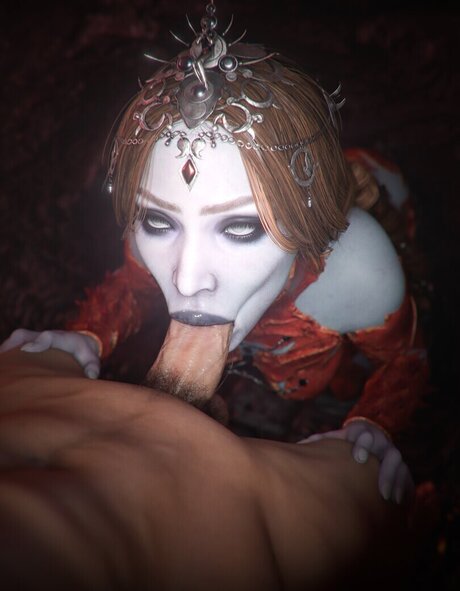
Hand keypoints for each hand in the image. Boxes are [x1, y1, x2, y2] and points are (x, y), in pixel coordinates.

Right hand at [0, 328, 100, 378]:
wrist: (80, 342)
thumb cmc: (84, 353)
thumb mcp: (91, 358)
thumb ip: (93, 366)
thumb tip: (92, 376)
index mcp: (61, 338)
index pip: (48, 337)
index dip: (38, 342)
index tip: (26, 349)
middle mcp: (44, 335)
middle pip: (23, 335)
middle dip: (11, 345)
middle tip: (4, 362)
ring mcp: (34, 337)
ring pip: (16, 339)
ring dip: (6, 350)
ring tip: (2, 368)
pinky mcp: (28, 342)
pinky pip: (13, 344)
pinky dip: (7, 353)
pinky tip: (5, 369)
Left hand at [298, 420, 413, 503]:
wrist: (369, 443)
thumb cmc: (346, 445)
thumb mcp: (335, 440)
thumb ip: (320, 441)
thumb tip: (299, 444)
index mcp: (360, 433)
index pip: (362, 433)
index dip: (362, 443)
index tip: (357, 457)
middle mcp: (378, 441)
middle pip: (383, 445)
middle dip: (381, 461)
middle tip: (374, 477)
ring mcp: (391, 454)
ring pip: (397, 461)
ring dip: (393, 477)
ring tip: (387, 496)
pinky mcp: (402, 468)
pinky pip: (407, 476)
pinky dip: (404, 487)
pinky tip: (397, 502)